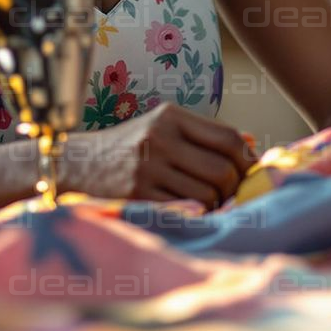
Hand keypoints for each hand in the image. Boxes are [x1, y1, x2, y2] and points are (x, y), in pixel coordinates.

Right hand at [63, 103, 257, 210]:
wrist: (77, 163)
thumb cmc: (129, 147)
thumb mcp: (163, 127)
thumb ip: (205, 135)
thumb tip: (252, 143)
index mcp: (171, 116)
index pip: (229, 138)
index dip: (248, 160)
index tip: (250, 172)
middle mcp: (160, 137)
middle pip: (223, 170)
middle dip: (233, 187)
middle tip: (228, 194)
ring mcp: (148, 167)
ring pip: (207, 195)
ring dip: (214, 205)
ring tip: (204, 202)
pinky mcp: (138, 194)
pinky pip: (184, 211)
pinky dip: (194, 214)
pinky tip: (187, 209)